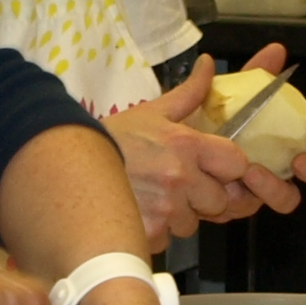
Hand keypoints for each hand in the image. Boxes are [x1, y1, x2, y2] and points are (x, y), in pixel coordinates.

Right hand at [101, 47, 305, 241]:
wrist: (68, 162)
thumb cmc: (114, 138)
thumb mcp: (153, 112)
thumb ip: (190, 93)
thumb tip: (210, 64)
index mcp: (187, 145)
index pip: (237, 163)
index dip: (229, 168)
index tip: (215, 168)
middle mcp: (180, 178)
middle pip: (219, 201)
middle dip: (204, 197)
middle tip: (177, 186)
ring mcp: (165, 208)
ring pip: (192, 224)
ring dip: (179, 217)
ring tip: (153, 198)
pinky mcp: (148, 233)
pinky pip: (167, 240)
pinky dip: (156, 232)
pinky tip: (139, 213)